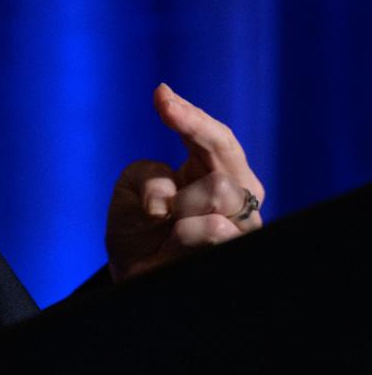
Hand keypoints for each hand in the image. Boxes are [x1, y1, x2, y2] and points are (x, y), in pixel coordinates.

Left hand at [106, 84, 263, 281]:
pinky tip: (172, 248)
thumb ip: (148, 176)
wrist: (133, 279)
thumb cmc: (138, 228)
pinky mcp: (238, 255)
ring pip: (219, 194)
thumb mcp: (131, 189)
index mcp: (216, 171)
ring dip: (179, 209)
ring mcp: (243, 230)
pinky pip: (212, 230)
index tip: (161, 96)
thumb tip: (166, 194)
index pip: (215, 139)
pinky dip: (181, 235)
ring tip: (167, 230)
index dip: (191, 117)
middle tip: (159, 178)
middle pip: (225, 166)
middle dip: (187, 161)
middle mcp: (239, 199)